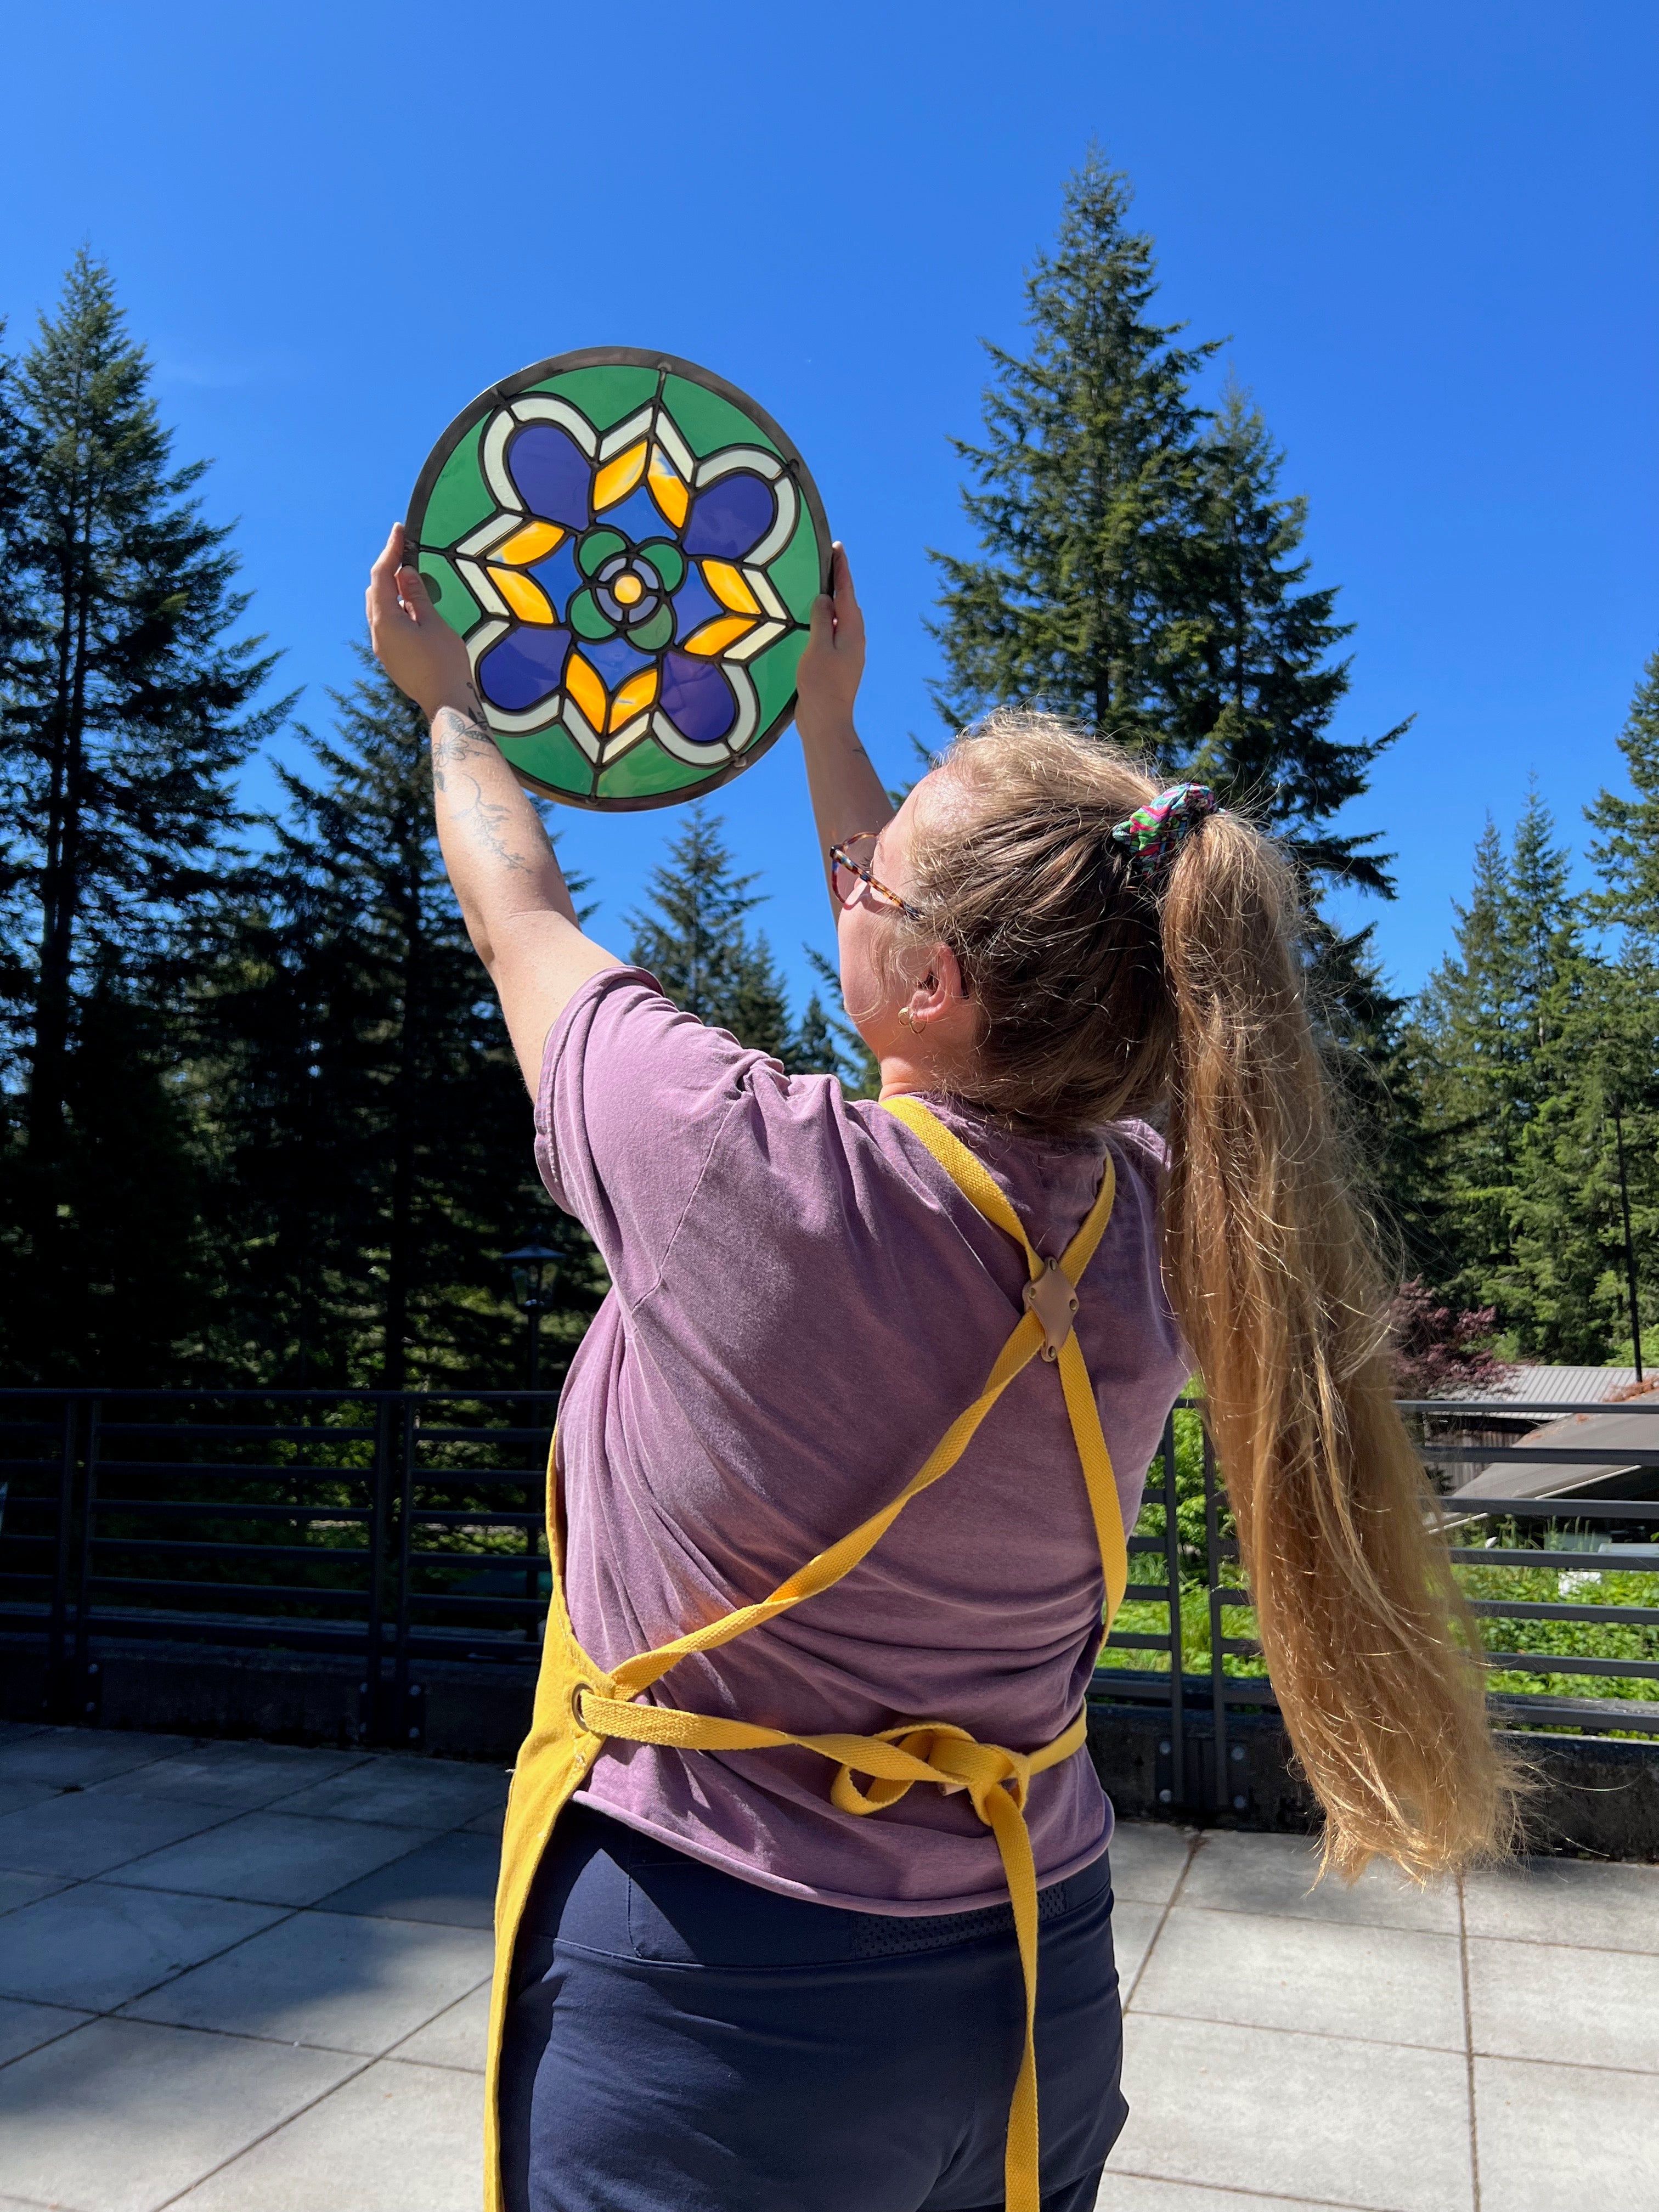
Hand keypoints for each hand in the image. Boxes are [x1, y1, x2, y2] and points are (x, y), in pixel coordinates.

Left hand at [366, 523, 478, 720]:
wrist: (447, 702)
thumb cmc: (444, 663)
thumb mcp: (433, 623)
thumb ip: (417, 596)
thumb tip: (405, 572)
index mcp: (385, 620)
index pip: (381, 576)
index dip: (390, 551)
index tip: (399, 531)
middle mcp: (377, 633)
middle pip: (375, 591)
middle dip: (388, 569)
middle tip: (405, 551)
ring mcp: (382, 647)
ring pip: (380, 608)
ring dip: (392, 590)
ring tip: (411, 577)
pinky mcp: (391, 658)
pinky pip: (387, 624)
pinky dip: (396, 608)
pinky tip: (412, 607)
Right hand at [795, 542, 864, 736]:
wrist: (826, 722)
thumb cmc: (822, 685)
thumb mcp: (819, 647)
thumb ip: (822, 620)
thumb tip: (825, 599)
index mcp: (852, 631)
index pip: (846, 592)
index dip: (841, 569)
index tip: (837, 548)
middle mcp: (854, 639)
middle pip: (845, 603)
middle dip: (836, 582)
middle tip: (825, 561)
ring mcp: (847, 653)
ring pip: (839, 619)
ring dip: (830, 603)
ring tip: (817, 586)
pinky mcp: (837, 664)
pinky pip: (831, 634)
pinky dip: (823, 622)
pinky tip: (811, 622)